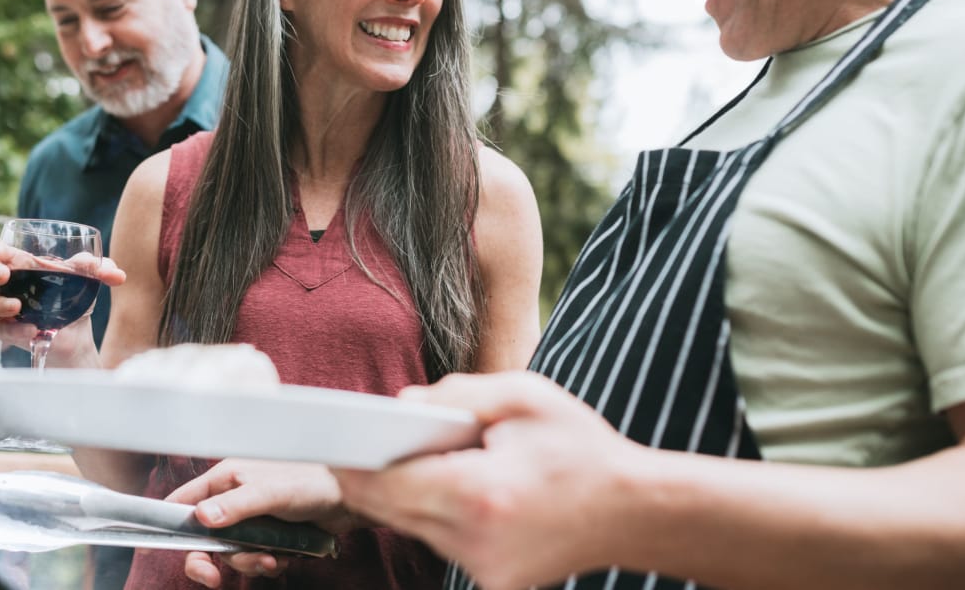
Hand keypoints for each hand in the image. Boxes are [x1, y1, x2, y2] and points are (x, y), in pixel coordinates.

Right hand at [0, 234, 124, 362]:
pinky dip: (14, 330)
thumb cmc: (70, 294)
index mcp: (5, 258)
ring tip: (16, 305)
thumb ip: (93, 267)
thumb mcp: (82, 277)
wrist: (75, 332)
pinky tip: (32, 330)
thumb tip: (115, 271)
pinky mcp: (2, 331)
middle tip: (3, 273)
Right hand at [166, 459, 354, 587]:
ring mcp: (251, 519)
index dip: (168, 525)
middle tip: (213, 579)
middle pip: (203, 538)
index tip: (157, 548)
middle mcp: (233, 499)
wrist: (350, 499)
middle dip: (209, 560)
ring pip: (231, 553)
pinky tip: (285, 557)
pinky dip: (268, 563)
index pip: (183, 502)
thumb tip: (202, 519)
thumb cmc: (311, 482)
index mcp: (225, 478)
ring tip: (273, 558)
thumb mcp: (270, 492)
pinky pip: (254, 559)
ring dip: (249, 562)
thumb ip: (236, 506)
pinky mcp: (269, 536)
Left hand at [334, 371, 642, 589]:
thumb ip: (455, 393)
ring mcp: (483, 570)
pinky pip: (439, 539)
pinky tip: (438, 481)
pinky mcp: (490, 581)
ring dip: (400, 493)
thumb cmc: (583, 448)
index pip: (390, 483)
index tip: (327, 440)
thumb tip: (399, 406)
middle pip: (391, 509)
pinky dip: (432, 511)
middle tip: (341, 441)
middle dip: (366, 475)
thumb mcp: (524, 396)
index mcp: (481, 495)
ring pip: (412, 526)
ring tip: (388, 453)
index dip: (352, 462)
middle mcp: (476, 542)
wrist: (637, 513)